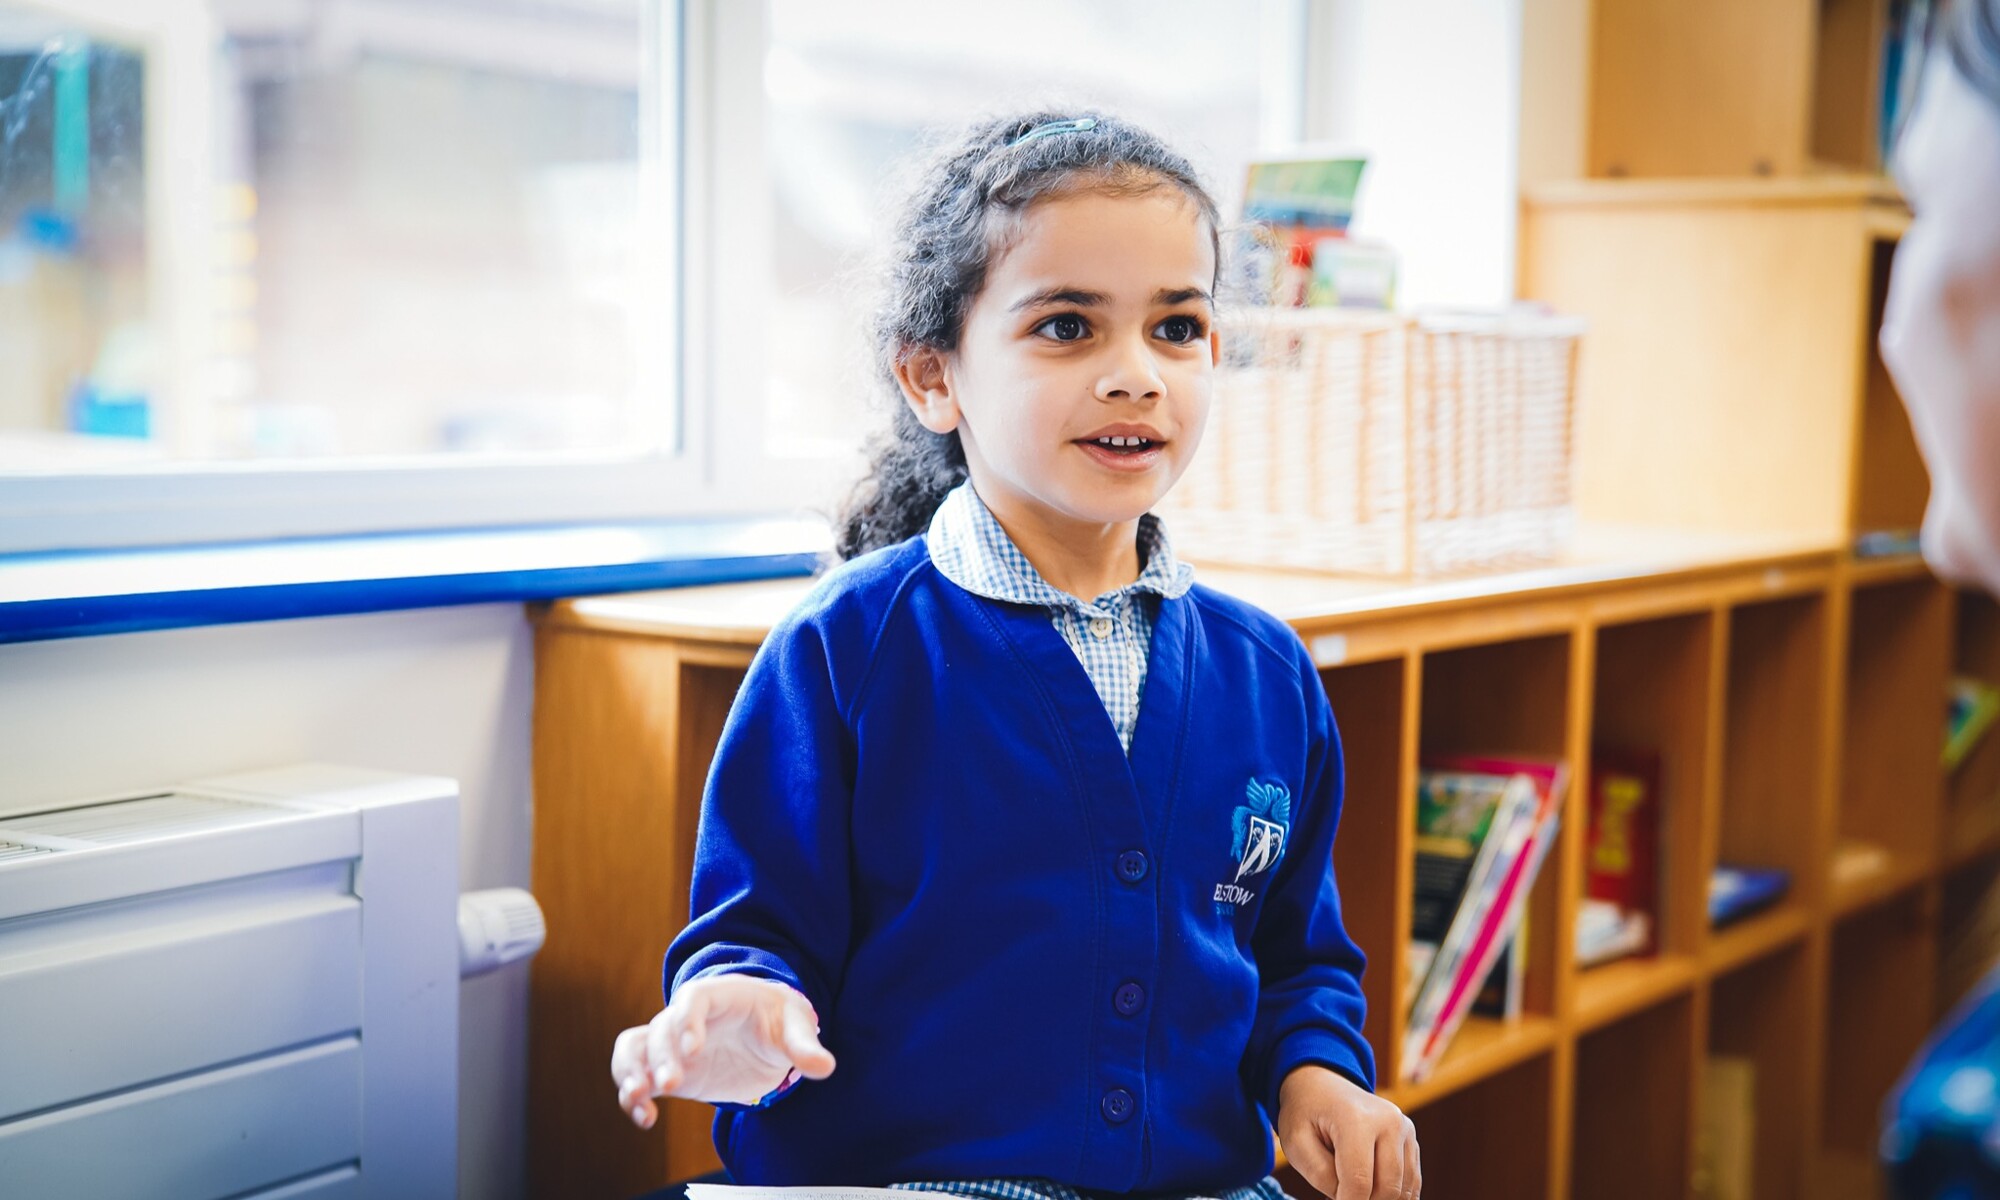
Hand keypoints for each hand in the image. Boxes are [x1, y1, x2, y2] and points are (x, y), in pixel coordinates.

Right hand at [610, 975, 836, 1127]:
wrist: (763, 1030)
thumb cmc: (777, 1018)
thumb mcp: (794, 1026)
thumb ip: (804, 1046)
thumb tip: (825, 1067)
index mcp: (716, 995)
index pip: (693, 999)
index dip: (688, 1021)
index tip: (692, 1050)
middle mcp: (685, 1016)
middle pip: (661, 1027)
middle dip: (661, 1056)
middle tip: (670, 1085)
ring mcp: (671, 1043)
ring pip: (634, 1047)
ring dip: (630, 1071)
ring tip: (638, 1099)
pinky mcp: (667, 1070)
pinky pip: (635, 1073)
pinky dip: (631, 1094)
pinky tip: (645, 1118)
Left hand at [1276, 1065, 1420, 1198]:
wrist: (1322, 1086)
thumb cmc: (1305, 1114)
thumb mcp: (1295, 1143)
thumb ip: (1321, 1175)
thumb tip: (1350, 1199)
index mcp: (1356, 1118)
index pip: (1359, 1182)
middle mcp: (1389, 1121)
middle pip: (1387, 1188)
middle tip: (1337, 1195)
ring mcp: (1405, 1129)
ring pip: (1403, 1190)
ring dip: (1377, 1198)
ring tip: (1350, 1189)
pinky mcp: (1411, 1139)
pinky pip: (1411, 1183)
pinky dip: (1391, 1194)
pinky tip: (1367, 1187)